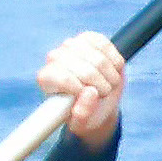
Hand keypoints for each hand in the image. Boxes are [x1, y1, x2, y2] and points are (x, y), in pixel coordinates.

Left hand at [37, 30, 125, 144]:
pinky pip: (107, 46)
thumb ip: (82, 114)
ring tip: (107, 85)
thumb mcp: (82, 123)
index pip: (63, 77)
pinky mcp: (89, 37)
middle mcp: (55, 57)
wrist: (97, 101)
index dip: (81, 89)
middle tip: (102, 94)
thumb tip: (90, 93)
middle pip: (85, 70)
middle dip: (100, 86)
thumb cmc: (85, 113)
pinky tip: (112, 70)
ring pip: (99, 58)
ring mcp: (72, 44)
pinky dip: (115, 62)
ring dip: (110, 76)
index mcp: (46, 78)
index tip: (89, 97)